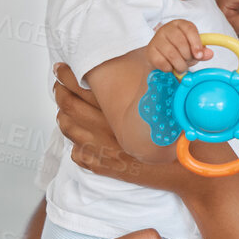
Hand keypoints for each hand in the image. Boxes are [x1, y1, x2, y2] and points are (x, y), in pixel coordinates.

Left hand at [54, 65, 194, 197]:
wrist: (180, 170)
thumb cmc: (173, 137)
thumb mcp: (161, 106)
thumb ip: (145, 87)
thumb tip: (136, 68)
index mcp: (117, 110)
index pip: (81, 88)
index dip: (67, 76)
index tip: (61, 69)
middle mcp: (105, 128)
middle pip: (69, 106)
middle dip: (59, 92)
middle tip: (58, 86)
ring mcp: (101, 149)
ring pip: (68, 128)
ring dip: (63, 117)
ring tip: (65, 110)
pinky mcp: (102, 166)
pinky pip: (77, 154)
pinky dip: (76, 145)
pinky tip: (82, 140)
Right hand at [145, 19, 210, 74]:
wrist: (160, 56)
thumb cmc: (179, 50)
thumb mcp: (192, 49)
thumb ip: (201, 52)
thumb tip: (209, 54)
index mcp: (180, 24)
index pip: (189, 30)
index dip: (196, 43)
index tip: (199, 55)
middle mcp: (167, 29)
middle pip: (181, 43)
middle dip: (188, 57)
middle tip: (188, 62)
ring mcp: (157, 39)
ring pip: (172, 54)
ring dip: (180, 65)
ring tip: (181, 67)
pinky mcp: (150, 50)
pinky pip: (162, 62)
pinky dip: (169, 68)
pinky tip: (170, 66)